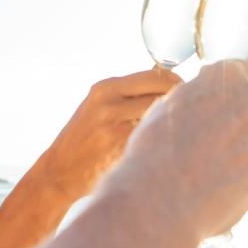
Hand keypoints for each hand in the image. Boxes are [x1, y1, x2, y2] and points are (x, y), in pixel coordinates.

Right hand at [36, 69, 181, 201]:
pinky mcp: (117, 148)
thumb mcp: (99, 107)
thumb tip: (165, 79)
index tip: (187, 93)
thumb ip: (128, 94)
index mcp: (105, 88)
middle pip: (162, 91)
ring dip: (172, 121)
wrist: (58, 172)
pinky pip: (150, 138)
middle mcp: (108, 102)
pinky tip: (162, 147)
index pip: (155, 75)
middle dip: (180, 100)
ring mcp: (112, 125)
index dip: (177, 83)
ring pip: (160, 114)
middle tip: (189, 112)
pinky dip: (161, 140)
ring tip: (178, 130)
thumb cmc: (85, 140)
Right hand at [107, 61, 247, 241]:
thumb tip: (209, 82)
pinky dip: (240, 175)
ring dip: (237, 148)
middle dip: (232, 119)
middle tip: (203, 142)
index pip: (239, 69)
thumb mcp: (169, 104)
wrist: (159, 201)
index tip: (216, 99)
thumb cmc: (155, 151)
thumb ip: (198, 89)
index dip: (225, 86)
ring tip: (205, 170)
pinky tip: (215, 185)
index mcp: (227, 79)